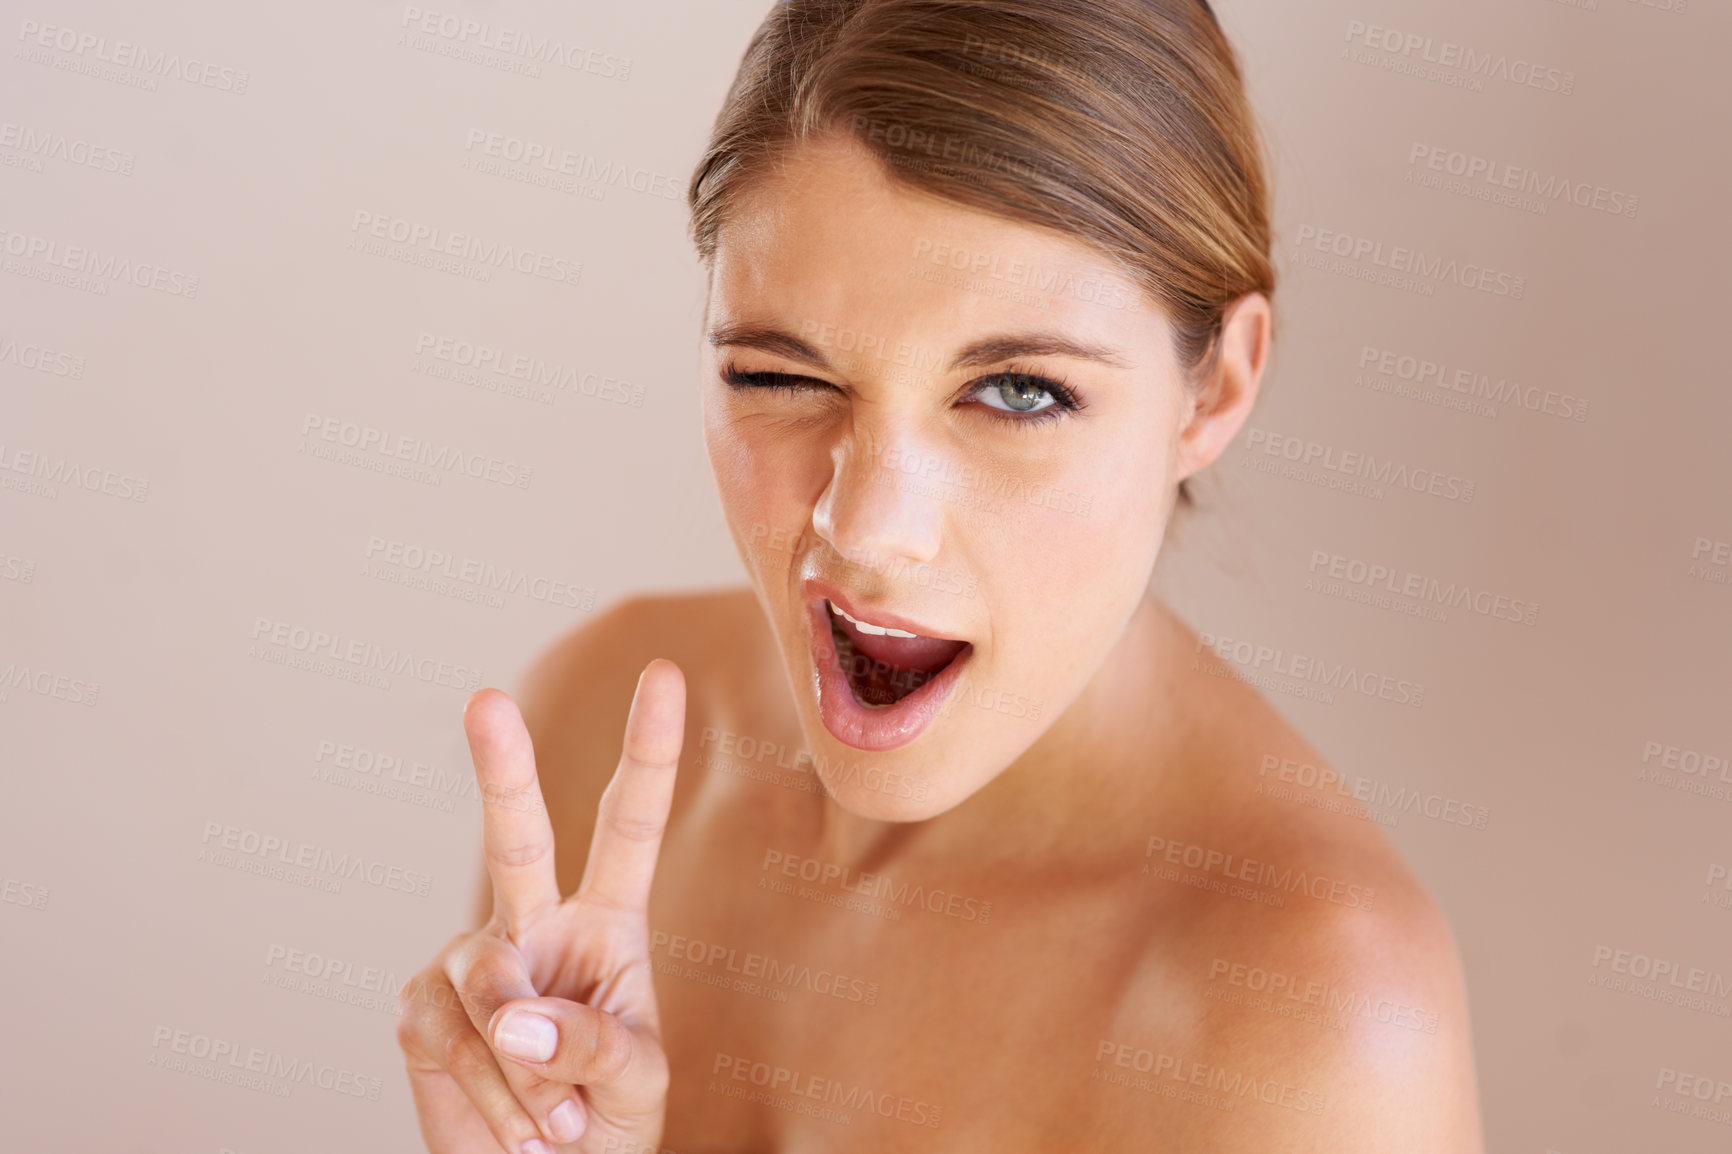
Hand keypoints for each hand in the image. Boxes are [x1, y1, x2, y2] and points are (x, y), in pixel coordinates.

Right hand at [397, 659, 685, 1152]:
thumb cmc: (607, 1123)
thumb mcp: (636, 1083)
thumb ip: (593, 1044)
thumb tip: (513, 1015)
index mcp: (608, 920)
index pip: (629, 822)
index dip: (648, 749)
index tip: (663, 674)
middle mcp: (535, 923)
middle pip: (517, 837)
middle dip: (502, 769)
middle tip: (484, 701)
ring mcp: (471, 963)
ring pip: (492, 988)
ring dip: (530, 1072)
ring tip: (558, 1126)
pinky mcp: (421, 1011)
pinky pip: (456, 1042)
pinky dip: (495, 1096)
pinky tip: (519, 1130)